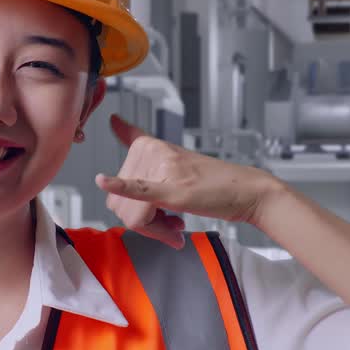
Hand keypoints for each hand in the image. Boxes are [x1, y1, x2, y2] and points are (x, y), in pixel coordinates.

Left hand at [95, 114, 282, 247]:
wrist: (247, 192)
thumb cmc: (211, 182)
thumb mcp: (173, 159)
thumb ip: (141, 141)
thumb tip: (113, 120)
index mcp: (149, 145)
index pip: (120, 183)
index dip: (125, 199)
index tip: (111, 149)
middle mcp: (152, 152)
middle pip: (122, 204)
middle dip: (144, 223)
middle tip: (169, 224)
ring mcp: (163, 169)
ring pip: (134, 215)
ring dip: (154, 230)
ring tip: (176, 226)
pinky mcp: (174, 189)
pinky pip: (139, 191)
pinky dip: (121, 188)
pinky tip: (103, 180)